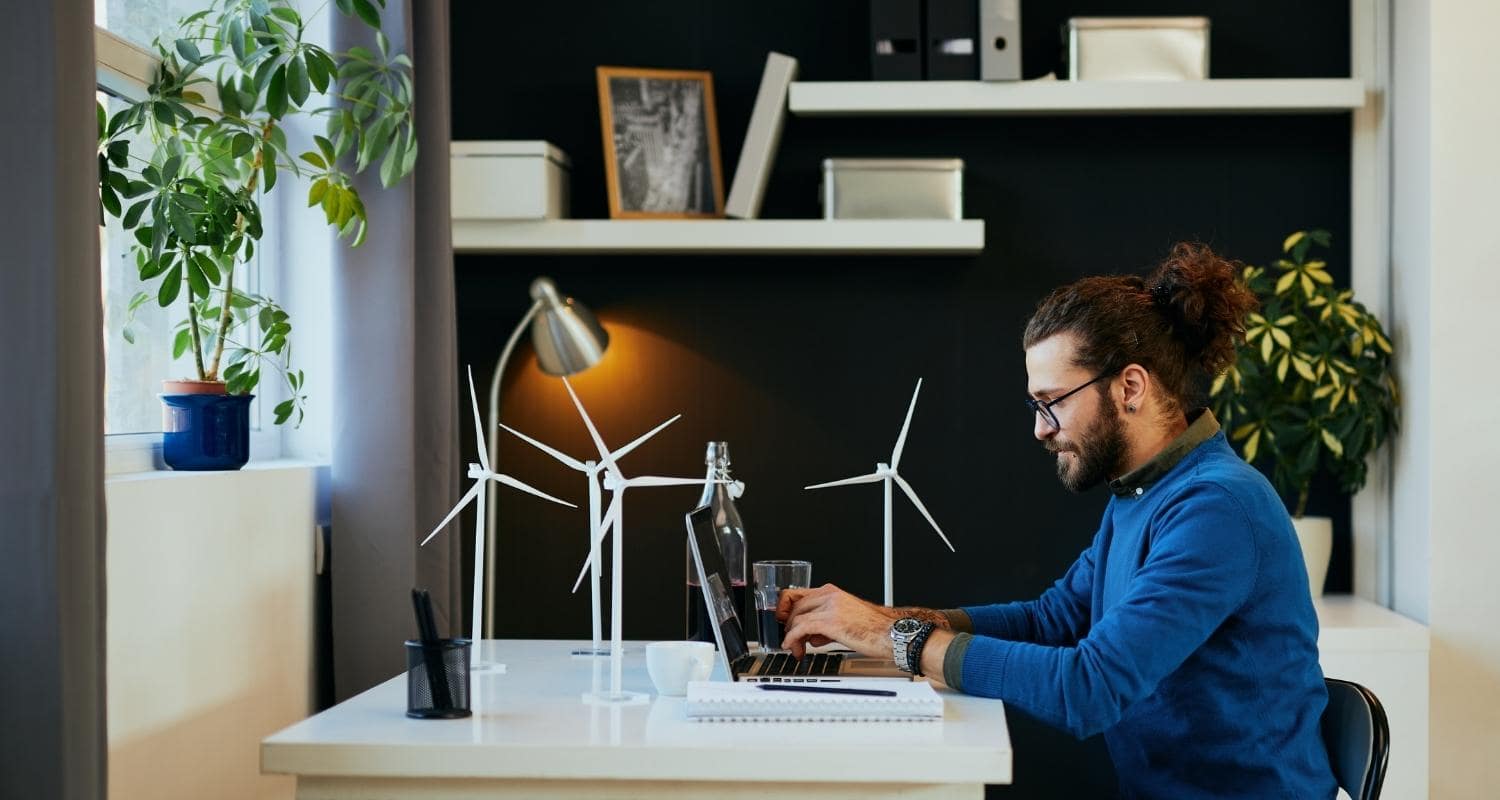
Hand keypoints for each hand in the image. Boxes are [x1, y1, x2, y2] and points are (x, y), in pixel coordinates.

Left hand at [775, 583, 900, 659]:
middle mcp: (830, 595)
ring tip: (797, 649)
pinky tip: (794, 647)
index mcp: (833, 592)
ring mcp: (830, 607)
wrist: (893, 634)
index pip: (797, 593)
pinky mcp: (831, 621)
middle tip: (791, 641)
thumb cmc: (875, 629)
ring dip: (791, 636)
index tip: (783, 622)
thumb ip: (826, 624)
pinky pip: (801, 627)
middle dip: (788, 625)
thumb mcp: (846, 620)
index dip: (785, 608)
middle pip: (793, 605)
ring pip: (795, 616)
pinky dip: (792, 638)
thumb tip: (811, 637)